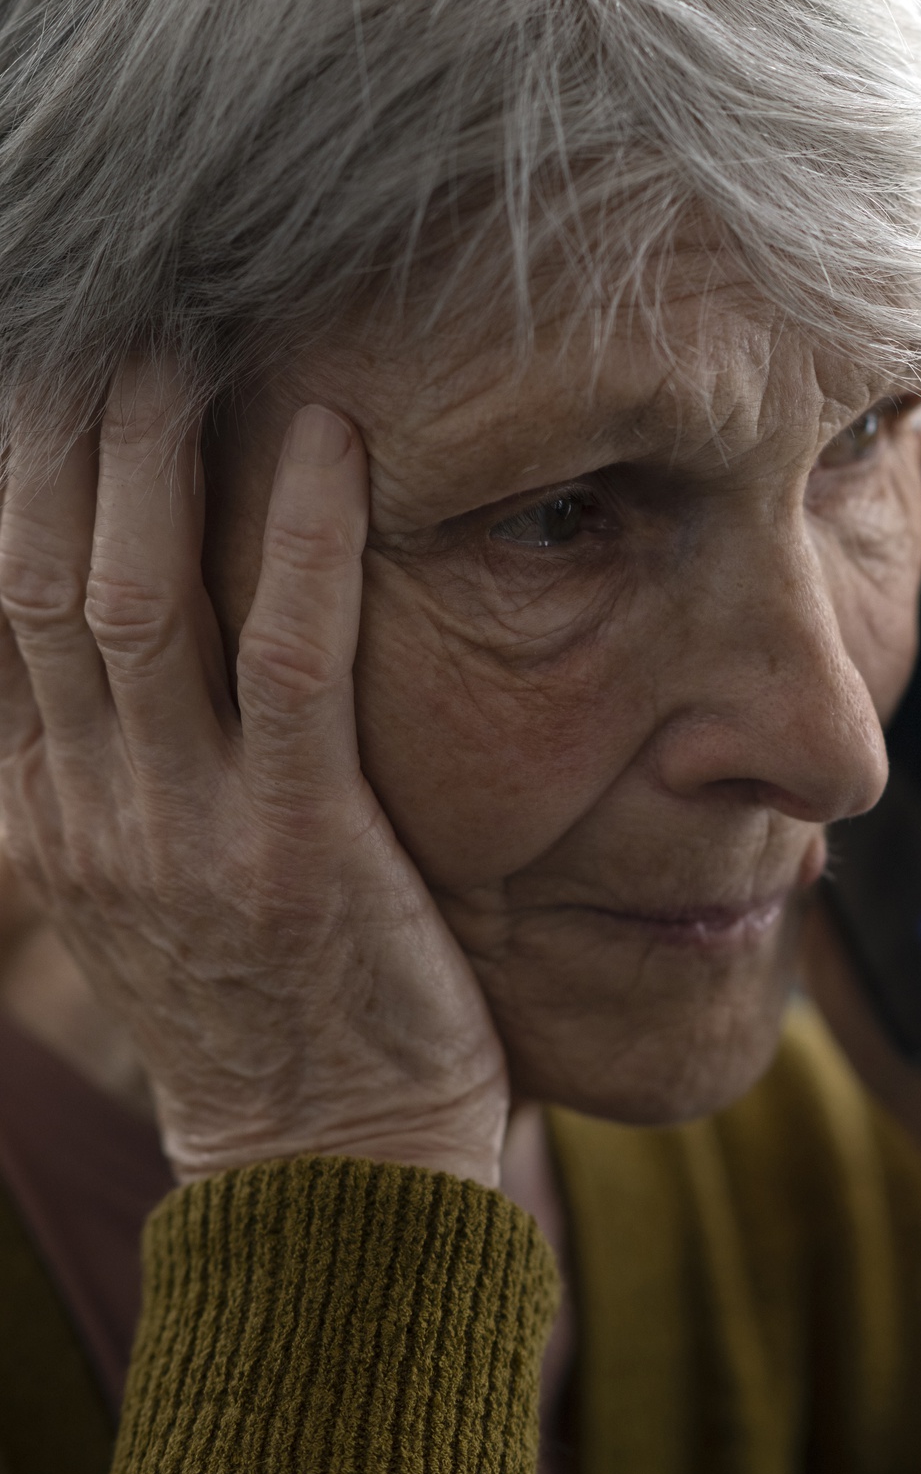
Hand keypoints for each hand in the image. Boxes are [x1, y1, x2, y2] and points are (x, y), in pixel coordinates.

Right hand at [0, 361, 507, 1185]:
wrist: (324, 1165)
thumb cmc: (262, 1003)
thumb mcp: (147, 881)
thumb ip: (116, 764)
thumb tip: (114, 644)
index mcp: (46, 808)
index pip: (0, 606)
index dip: (14, 476)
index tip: (41, 368)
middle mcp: (87, 805)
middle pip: (43, 578)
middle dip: (61, 434)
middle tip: (107, 308)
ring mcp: (182, 826)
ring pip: (135, 600)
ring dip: (154, 457)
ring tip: (187, 339)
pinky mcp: (296, 842)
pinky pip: (289, 659)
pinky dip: (302, 539)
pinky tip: (334, 441)